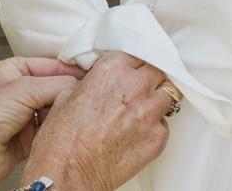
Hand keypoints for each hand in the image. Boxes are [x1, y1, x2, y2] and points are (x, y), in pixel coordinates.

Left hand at [0, 57, 82, 190]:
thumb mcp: (25, 89)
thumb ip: (58, 84)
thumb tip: (80, 84)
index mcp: (10, 71)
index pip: (49, 64)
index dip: (70, 69)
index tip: (92, 71)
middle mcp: (16, 92)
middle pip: (53, 87)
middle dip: (69, 91)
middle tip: (88, 92)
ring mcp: (21, 116)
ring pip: (54, 108)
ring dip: (64, 111)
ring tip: (76, 110)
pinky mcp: (26, 138)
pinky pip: (51, 129)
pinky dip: (59, 129)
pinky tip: (65, 127)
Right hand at [28, 51, 177, 190]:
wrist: (66, 176)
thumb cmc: (62, 142)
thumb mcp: (67, 96)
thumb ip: (93, 83)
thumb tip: (101, 84)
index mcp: (113, 70)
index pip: (137, 54)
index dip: (133, 64)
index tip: (131, 71)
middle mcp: (135, 86)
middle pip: (158, 70)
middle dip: (149, 78)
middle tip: (139, 90)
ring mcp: (150, 111)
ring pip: (168, 94)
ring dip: (157, 99)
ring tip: (143, 111)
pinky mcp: (158, 137)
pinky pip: (164, 125)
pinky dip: (154, 127)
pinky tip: (137, 134)